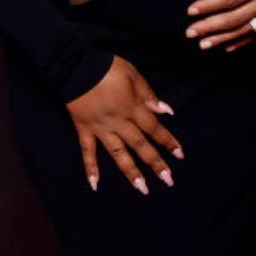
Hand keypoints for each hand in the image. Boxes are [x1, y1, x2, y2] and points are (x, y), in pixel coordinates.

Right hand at [65, 55, 182, 193]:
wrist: (75, 66)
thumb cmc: (106, 67)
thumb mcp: (133, 74)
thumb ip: (148, 94)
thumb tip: (166, 110)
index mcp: (132, 107)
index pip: (154, 128)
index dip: (168, 141)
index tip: (180, 155)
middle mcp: (118, 122)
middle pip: (140, 145)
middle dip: (155, 163)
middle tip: (168, 180)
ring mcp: (100, 128)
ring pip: (118, 154)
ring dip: (131, 172)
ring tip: (142, 189)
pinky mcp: (84, 129)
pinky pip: (87, 151)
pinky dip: (90, 168)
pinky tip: (95, 185)